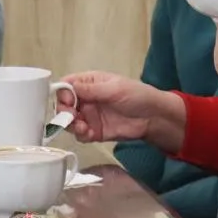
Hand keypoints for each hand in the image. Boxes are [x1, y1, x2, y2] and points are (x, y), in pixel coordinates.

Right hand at [57, 71, 181, 147]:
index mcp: (90, 83)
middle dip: (63, 111)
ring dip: (70, 125)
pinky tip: (88, 133)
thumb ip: (90, 89)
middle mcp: (87, 99)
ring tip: (81, 127)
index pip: (66, 86)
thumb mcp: (114, 89)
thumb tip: (67, 86)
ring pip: (69, 121)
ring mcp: (90, 116)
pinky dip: (80, 134)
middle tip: (70, 116)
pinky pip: (80, 134)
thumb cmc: (138, 96)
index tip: (68, 101)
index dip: (62, 93)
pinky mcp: (95, 131)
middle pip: (64, 105)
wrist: (154, 117)